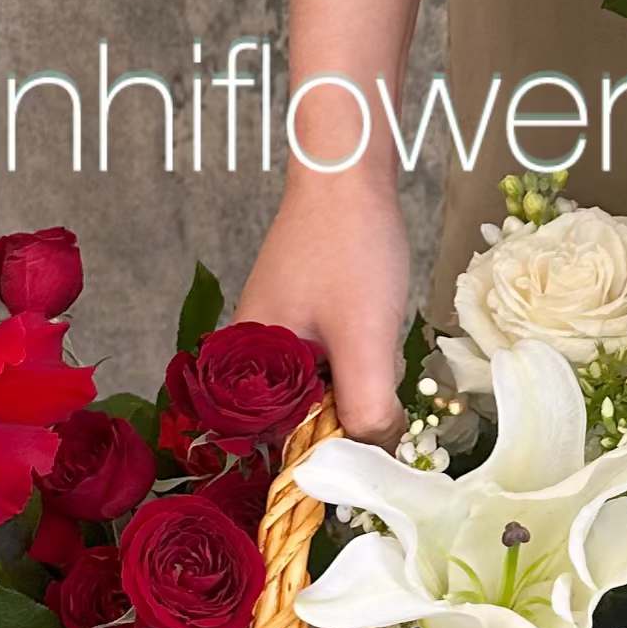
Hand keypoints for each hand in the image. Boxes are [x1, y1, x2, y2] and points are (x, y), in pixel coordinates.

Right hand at [236, 172, 414, 445]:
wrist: (347, 170)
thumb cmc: (349, 247)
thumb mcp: (364, 337)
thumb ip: (366, 406)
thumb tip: (376, 457)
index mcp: (248, 367)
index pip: (284, 444)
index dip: (331, 454)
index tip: (375, 447)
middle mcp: (251, 356)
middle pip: (309, 418)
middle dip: (354, 407)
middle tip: (378, 365)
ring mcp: (277, 334)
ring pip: (329, 388)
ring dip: (363, 376)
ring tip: (374, 328)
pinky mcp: (302, 317)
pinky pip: (336, 358)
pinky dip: (363, 351)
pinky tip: (374, 318)